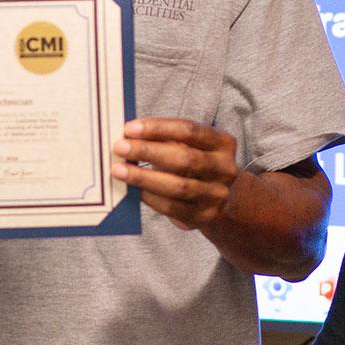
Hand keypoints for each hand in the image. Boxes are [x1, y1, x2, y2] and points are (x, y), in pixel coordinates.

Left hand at [110, 117, 238, 229]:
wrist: (218, 200)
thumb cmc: (195, 165)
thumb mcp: (189, 146)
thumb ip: (166, 139)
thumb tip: (128, 136)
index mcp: (223, 143)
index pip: (189, 130)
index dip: (157, 128)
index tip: (129, 128)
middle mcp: (225, 169)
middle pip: (183, 158)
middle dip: (147, 151)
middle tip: (120, 148)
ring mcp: (217, 195)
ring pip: (177, 186)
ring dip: (143, 177)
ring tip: (119, 170)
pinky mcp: (204, 216)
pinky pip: (172, 206)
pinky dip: (149, 196)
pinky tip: (134, 189)